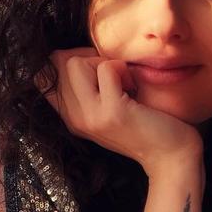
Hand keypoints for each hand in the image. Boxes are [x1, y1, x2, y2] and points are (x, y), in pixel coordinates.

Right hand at [34, 47, 202, 175]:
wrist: (170, 157)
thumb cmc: (144, 127)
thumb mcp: (106, 111)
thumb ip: (86, 91)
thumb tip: (71, 55)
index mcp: (70, 118)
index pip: (42, 77)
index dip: (67, 61)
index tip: (95, 72)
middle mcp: (74, 119)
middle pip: (59, 62)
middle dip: (89, 58)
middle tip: (115, 77)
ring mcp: (91, 116)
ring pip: (76, 62)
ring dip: (104, 63)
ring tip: (124, 84)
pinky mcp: (112, 112)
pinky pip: (106, 68)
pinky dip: (122, 69)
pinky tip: (134, 88)